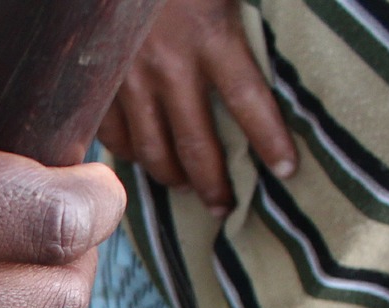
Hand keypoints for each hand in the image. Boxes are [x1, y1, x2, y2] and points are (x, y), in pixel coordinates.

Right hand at [96, 0, 295, 217]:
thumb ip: (246, 10)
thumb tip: (291, 30)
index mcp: (211, 35)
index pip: (250, 101)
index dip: (271, 141)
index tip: (288, 171)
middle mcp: (170, 66)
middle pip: (196, 143)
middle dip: (213, 182)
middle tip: (225, 207)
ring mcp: (128, 79)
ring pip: (152, 149)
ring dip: (172, 177)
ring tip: (185, 191)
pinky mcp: (98, 84)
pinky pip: (115, 136)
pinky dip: (129, 155)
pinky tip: (141, 163)